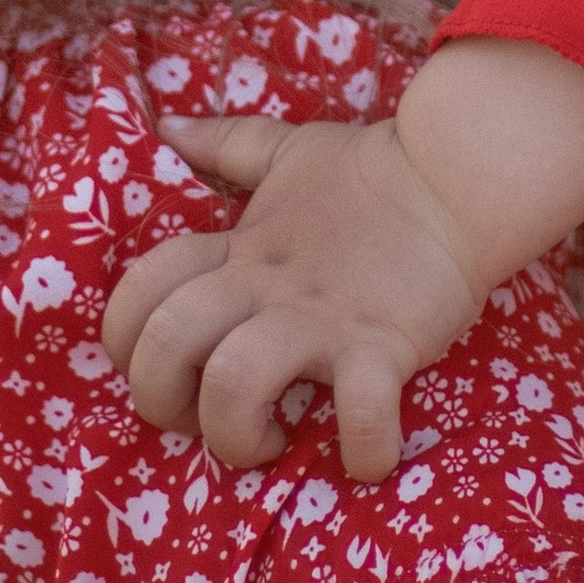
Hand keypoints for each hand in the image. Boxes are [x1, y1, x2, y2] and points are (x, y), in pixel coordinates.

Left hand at [100, 111, 484, 478]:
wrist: (459, 175)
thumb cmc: (372, 172)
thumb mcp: (289, 151)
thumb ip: (227, 144)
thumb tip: (169, 125)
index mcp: (239, 248)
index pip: (141, 288)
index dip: (124, 338)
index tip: (164, 369)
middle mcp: (266, 285)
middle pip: (167, 342)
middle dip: (163, 403)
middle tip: (203, 422)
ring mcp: (323, 317)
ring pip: (236, 383)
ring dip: (237, 436)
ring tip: (271, 442)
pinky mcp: (384, 344)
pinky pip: (361, 412)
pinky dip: (363, 449)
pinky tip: (367, 457)